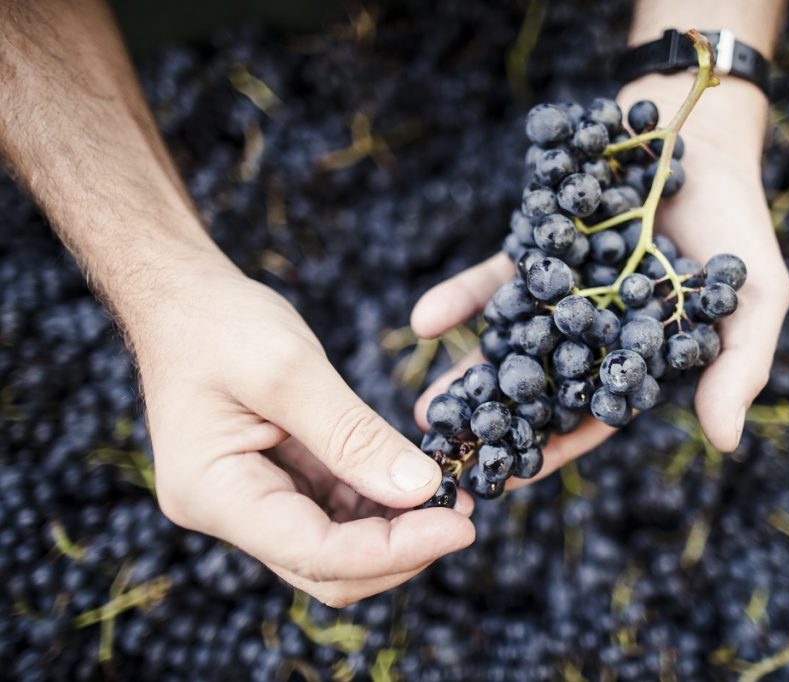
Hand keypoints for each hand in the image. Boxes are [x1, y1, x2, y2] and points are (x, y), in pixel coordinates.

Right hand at [131, 260, 475, 606]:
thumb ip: (354, 435)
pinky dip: (378, 503)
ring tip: (451, 494)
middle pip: (326, 568)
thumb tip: (421, 490)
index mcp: (215, 495)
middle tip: (463, 514)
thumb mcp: (290, 370)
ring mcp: (250, 502)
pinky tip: (418, 480)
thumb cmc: (218, 323)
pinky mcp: (275, 482)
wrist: (182, 299)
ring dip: (396, 530)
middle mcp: (227, 513)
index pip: (315, 553)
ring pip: (335, 547)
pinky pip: (334, 511)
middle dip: (400, 550)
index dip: (394, 550)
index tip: (461, 526)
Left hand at [410, 76, 788, 477]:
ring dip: (468, 376)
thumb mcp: (756, 298)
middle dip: (497, 422)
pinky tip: (424, 323)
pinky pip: (493, 282)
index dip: (554, 449)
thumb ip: (737, 367)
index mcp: (638, 355)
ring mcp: (560, 291)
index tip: (508, 481)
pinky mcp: (534, 248)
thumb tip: (724, 443)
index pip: (592, 414)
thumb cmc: (736, 223)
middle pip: (540, 386)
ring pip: (509, 343)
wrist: (699, 133)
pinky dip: (462, 301)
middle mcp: (593, 330)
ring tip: (424, 410)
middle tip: (450, 454)